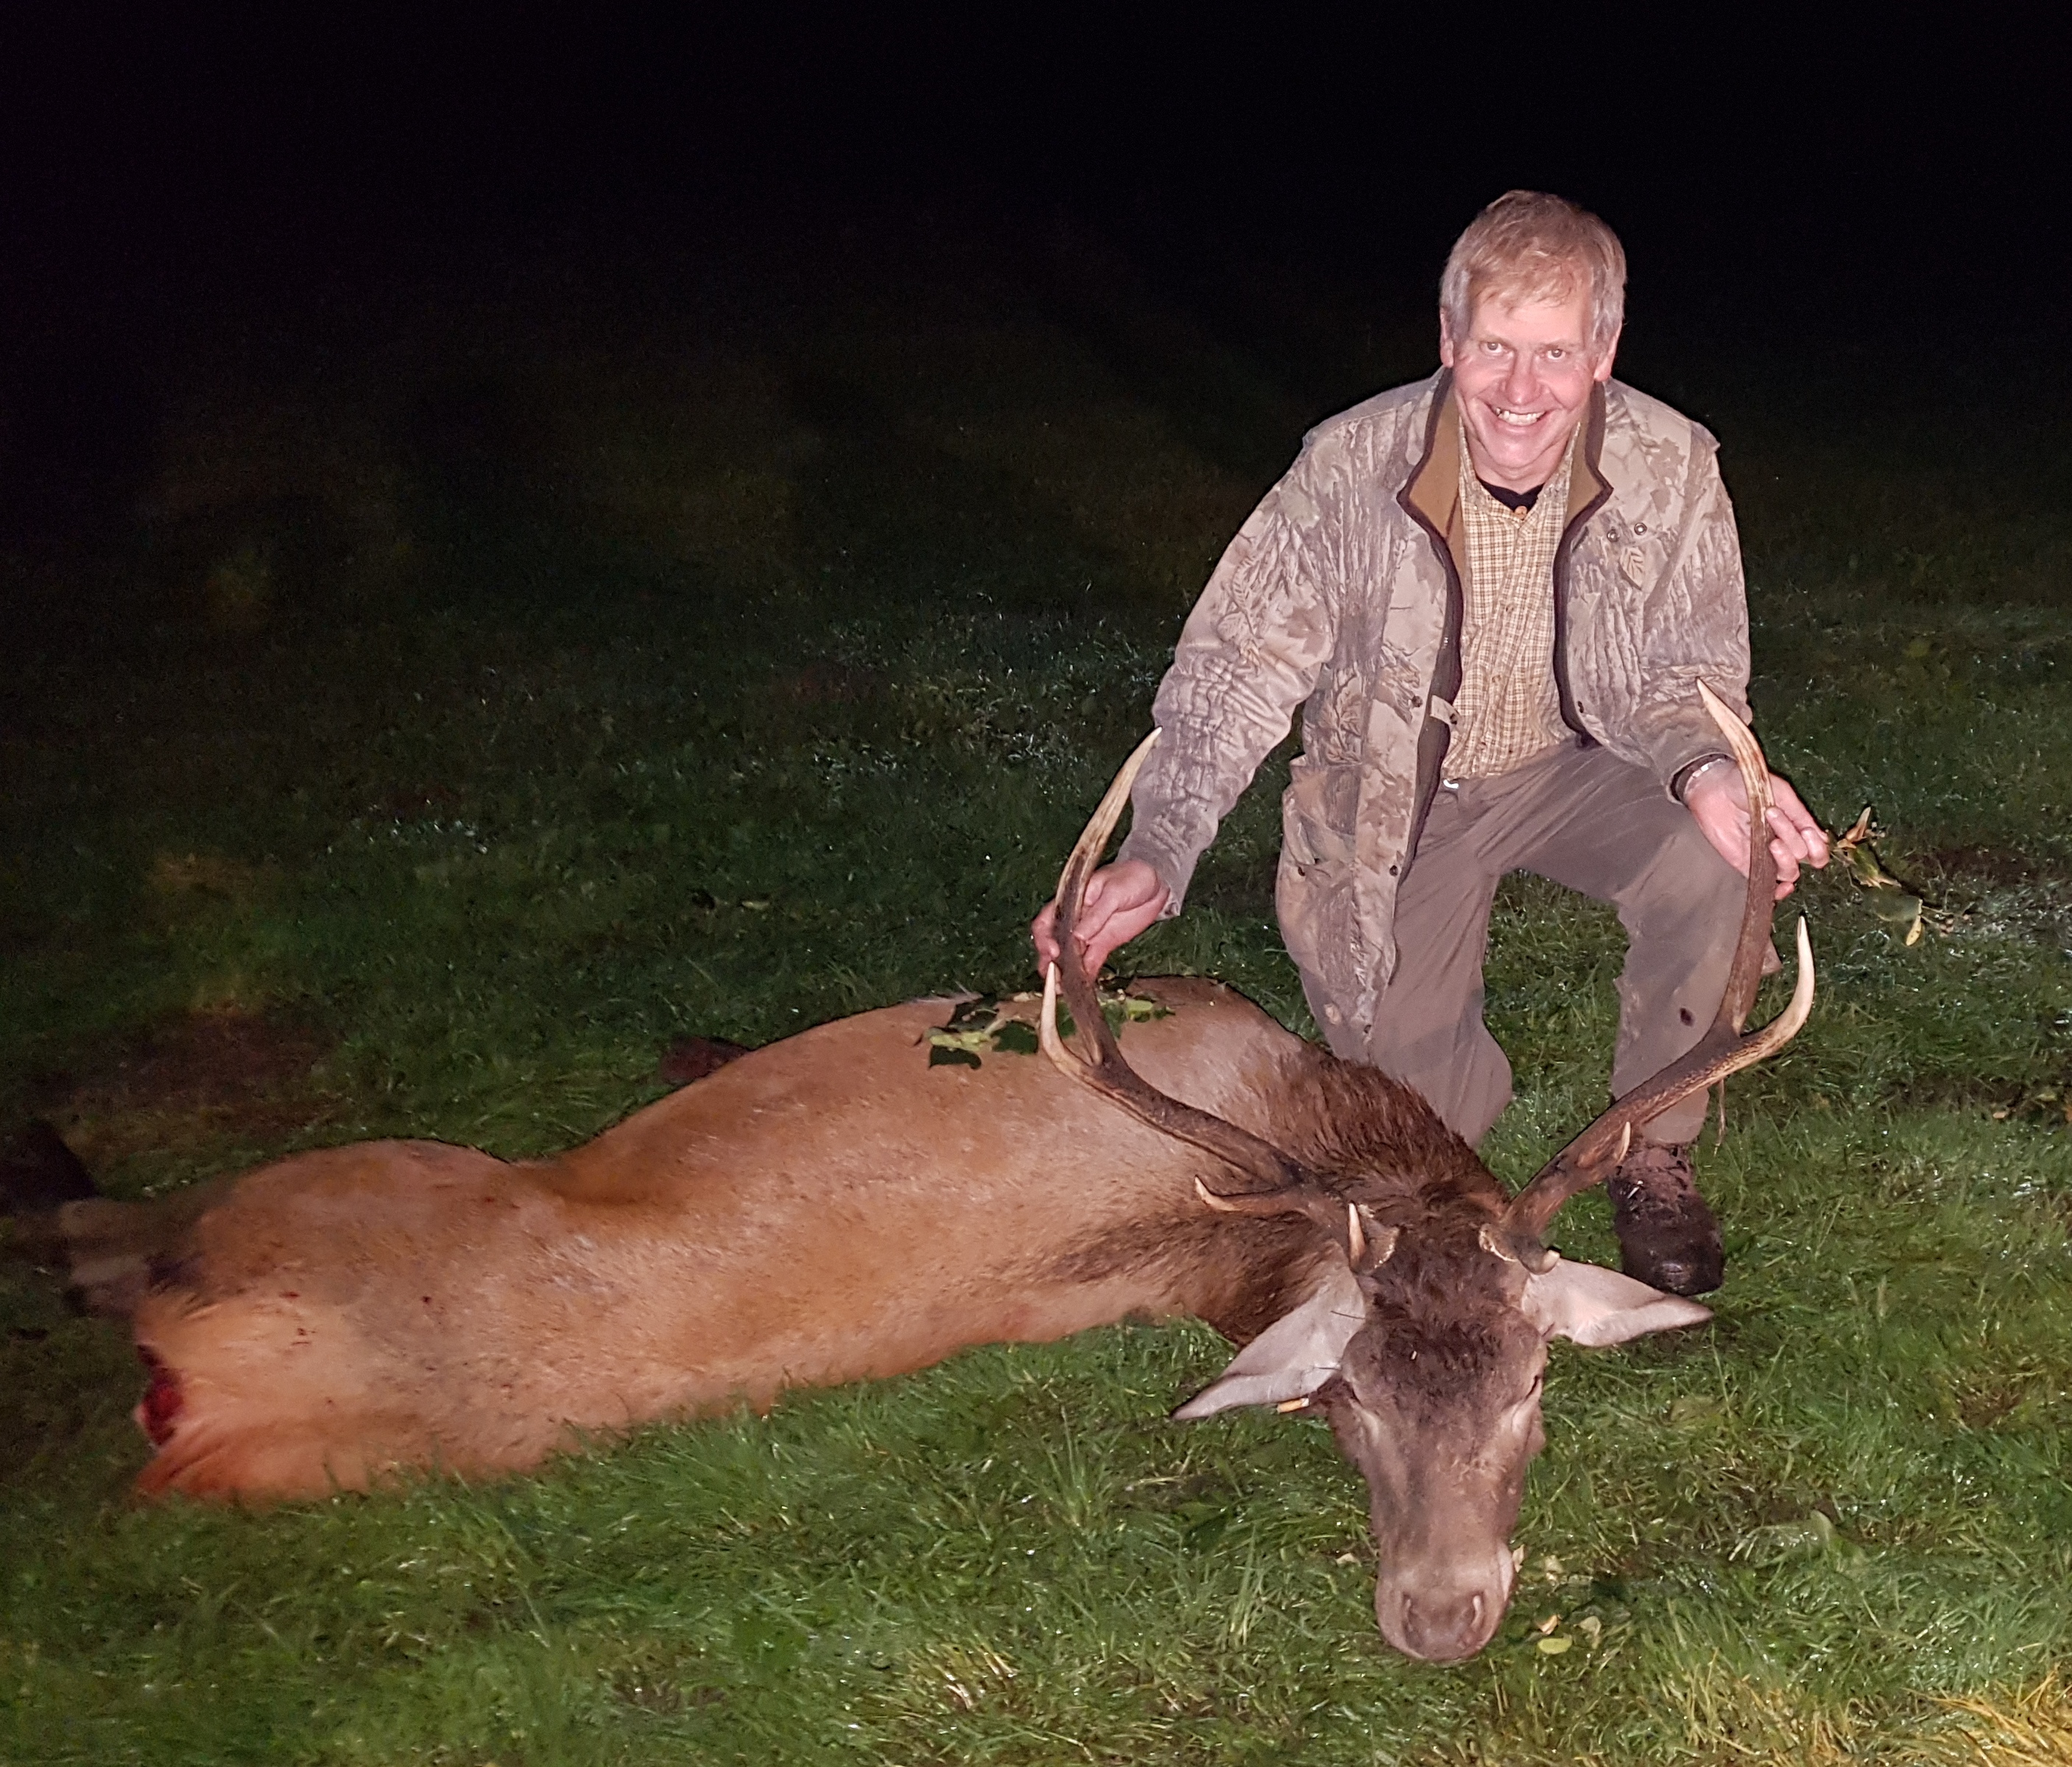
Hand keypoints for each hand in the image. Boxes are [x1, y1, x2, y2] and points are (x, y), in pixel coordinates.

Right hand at [1030, 858, 1170, 977]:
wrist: (1155, 884)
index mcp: (1070, 902)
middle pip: (1054, 943)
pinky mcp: (1103, 944)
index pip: (1046, 921)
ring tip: (1063, 988)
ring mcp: (1089, 934)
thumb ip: (1096, 915)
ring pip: (1070, 956)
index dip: (1044, 937)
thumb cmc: (1130, 878)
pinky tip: (1083, 986)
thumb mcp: (1113, 892)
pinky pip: (1091, 962)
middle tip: (1054, 978)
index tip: (1053, 951)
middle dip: (1051, 961)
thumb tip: (1078, 936)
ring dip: (1065, 972)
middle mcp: (1074, 920)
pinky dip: (1086, 974)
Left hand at [1684, 765, 1829, 898]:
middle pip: (1801, 856)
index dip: (1817, 847)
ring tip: (1772, 841)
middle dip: (1791, 838)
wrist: (1714, 786)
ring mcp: (1765, 855)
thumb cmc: (1748, 785)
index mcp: (1795, 827)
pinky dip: (1777, 890)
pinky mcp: (1746, 863)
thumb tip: (1821, 838)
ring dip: (1785, 859)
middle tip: (1772, 815)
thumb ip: (1800, 815)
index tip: (1806, 832)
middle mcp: (1783, 843)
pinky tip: (1782, 887)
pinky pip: (1766, 884)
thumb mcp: (1781, 793)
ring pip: (1789, 871)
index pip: (1816, 849)